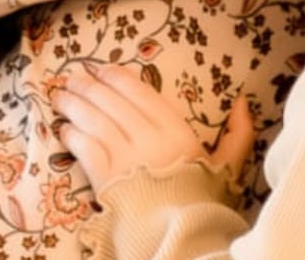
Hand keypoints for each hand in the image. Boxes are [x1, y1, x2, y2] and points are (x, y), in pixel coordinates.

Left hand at [55, 62, 254, 194]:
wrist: (182, 235)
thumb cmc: (205, 201)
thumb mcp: (228, 167)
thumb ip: (238, 135)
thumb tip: (244, 102)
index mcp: (176, 129)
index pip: (140, 92)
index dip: (117, 77)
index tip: (101, 68)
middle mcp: (147, 136)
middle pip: (112, 101)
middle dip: (88, 85)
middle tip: (72, 77)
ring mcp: (124, 156)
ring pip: (94, 120)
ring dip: (74, 104)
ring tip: (60, 95)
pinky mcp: (105, 178)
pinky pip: (85, 148)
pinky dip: (72, 135)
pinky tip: (64, 129)